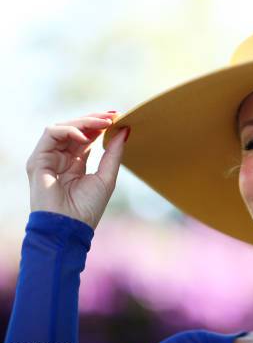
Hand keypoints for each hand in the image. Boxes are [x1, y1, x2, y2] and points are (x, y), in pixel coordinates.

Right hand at [26, 111, 129, 229]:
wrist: (69, 228)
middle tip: (113, 115)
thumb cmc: (87, 208)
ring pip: (63, 128)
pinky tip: (85, 136)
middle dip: (94, 120)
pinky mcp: (38, 159)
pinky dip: (69, 130)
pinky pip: (51, 134)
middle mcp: (60, 159)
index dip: (100, 126)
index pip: (86, 137)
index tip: (118, 117)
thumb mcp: (107, 177)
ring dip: (85, 122)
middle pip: (75, 130)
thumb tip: (125, 130)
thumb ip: (114, 153)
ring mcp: (48, 158)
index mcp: (75, 164)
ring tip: (104, 123)